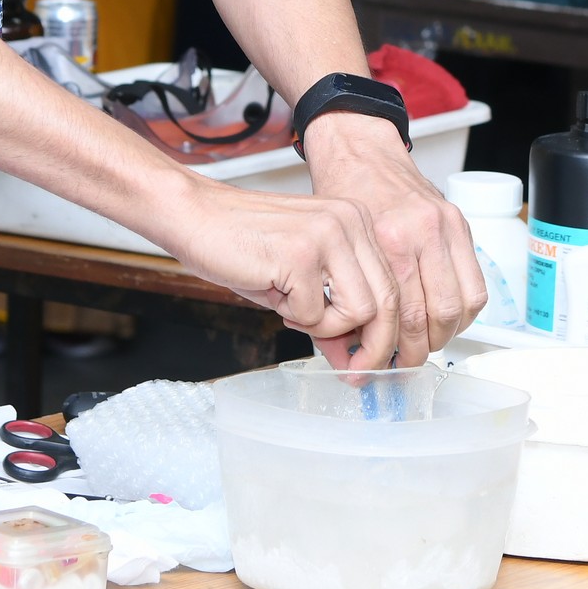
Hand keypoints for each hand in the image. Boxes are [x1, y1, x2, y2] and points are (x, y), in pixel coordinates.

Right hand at [154, 175, 404, 367]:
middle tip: (354, 373)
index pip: (393, 286)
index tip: (371, 361)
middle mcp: (350, 221)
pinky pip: (315, 313)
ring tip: (292, 311)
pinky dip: (293, 317)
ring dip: (326, 328)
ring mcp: (328, 235)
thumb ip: (335, 311)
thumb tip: (358, 358)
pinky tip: (271, 291)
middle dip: (374, 348)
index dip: (385, 333)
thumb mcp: (302, 278)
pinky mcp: (301, 254)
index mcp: (356, 220)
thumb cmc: (242, 244)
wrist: (194, 216)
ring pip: (361, 311)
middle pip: (388, 301)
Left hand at [300, 112, 487, 363]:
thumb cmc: (344, 195)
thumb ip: (353, 296)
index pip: (404, 315)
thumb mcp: (340, 248)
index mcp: (388, 240)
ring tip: (426, 342)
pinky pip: (475, 283)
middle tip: (405, 360)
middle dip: (422, 349)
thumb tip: (356, 349)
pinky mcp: (460, 224)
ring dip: (447, 334)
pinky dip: (464, 311)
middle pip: (437, 315)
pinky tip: (444, 318)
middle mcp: (421, 233)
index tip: (383, 364)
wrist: (362, 152)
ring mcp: (446, 226)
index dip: (395, 350)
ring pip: (464, 305)